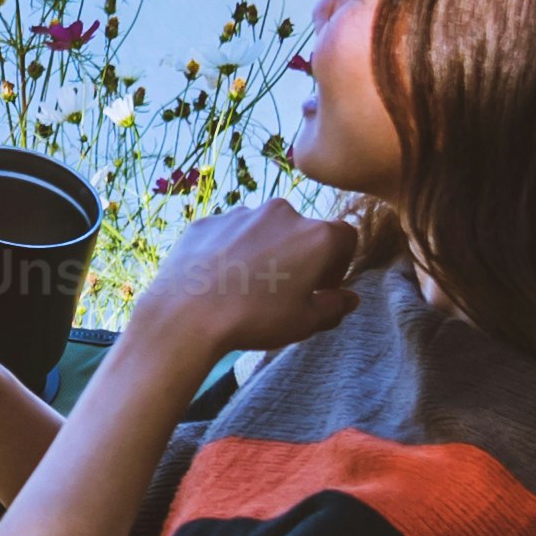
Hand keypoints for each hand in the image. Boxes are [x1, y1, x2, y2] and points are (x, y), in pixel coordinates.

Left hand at [126, 197, 368, 371]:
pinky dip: (231, 250)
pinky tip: (220, 279)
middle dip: (300, 255)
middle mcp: (281, 213)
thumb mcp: (305, 322)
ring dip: (265, 250)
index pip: (345, 237)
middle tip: (285, 288)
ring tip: (248, 286)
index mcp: (315, 235)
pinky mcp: (207, 221)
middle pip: (302, 230)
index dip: (340, 263)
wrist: (186, 314)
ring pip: (264, 229)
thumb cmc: (255, 318)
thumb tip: (349, 299)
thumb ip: (335, 306)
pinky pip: (229, 233)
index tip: (324, 286)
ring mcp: (240, 213)